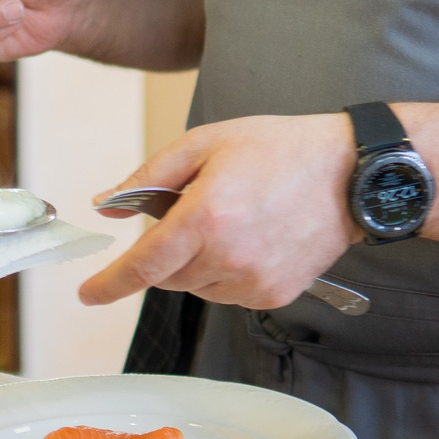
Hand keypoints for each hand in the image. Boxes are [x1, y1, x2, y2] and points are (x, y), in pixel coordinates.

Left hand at [79, 114, 354, 309]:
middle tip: (197, 210)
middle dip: (167, 250)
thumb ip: (151, 174)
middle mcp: (228, 257)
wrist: (350, 173)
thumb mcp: (207, 142)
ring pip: (197, 287)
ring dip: (197, 262)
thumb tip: (108, 203)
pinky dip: (226, 272)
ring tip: (234, 220)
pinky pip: (228, 294)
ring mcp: (253, 282)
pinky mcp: (273, 296)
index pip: (143, 264)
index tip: (88, 294)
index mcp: (206, 216)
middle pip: (167, 276)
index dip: (109, 284)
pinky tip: (253, 239)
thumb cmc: (281, 149)